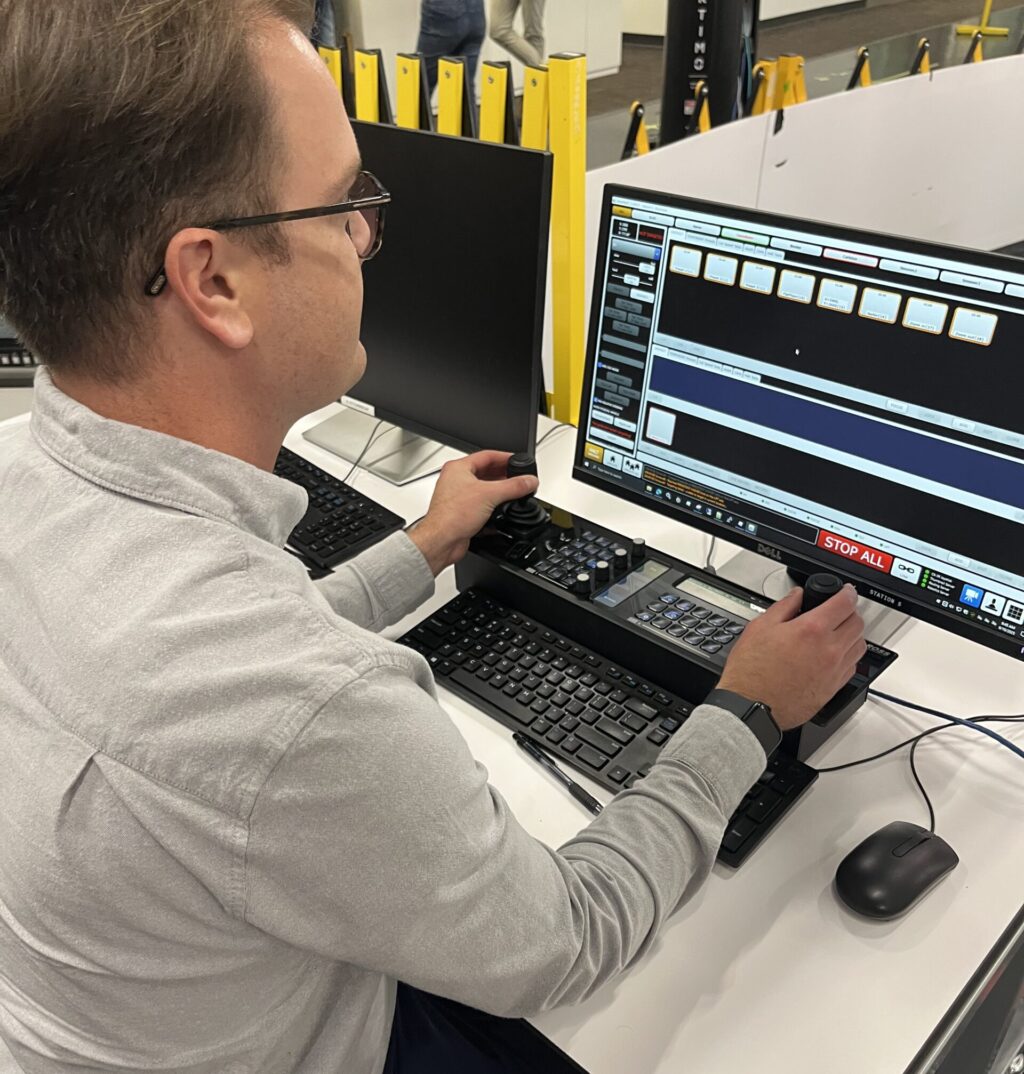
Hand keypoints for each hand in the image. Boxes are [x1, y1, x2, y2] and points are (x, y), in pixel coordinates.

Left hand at [409, 451, 538, 574]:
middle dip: (504, 476)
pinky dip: (493, 508)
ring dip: (499, 493)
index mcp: (458, 469)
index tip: (518, 461)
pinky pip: (482, 506)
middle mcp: (456, 481)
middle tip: (519, 479)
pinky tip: (503, 512)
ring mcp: (459, 498)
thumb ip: (513, 486)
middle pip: (486, 473)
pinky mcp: (463, 514)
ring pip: (484, 491)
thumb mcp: (489, 495)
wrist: (441, 541)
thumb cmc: (450, 516)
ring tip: (514, 494)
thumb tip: (529, 481)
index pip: (486, 456)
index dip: (505, 457)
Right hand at [716, 585, 866, 729]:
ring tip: (838, 632)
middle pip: (857, 624)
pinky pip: (852, 666)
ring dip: (852, 635)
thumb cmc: (751, 671)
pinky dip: (848, 656)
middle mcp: (829, 649)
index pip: (845, 603)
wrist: (751, 705)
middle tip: (839, 611)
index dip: (848, 593)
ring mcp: (834, 670)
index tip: (846, 592)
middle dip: (851, 612)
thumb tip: (796, 596)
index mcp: (812, 629)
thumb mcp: (760, 627)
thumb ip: (784, 607)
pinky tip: (833, 655)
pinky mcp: (833, 688)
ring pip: (859, 646)